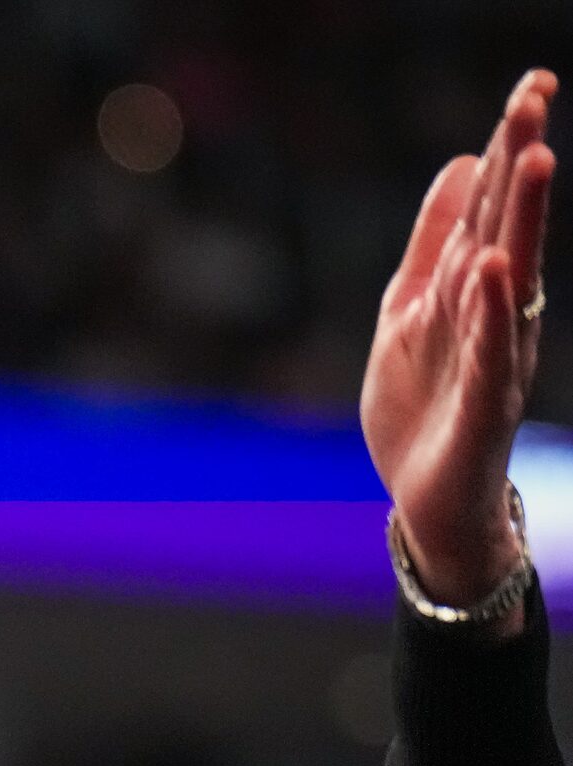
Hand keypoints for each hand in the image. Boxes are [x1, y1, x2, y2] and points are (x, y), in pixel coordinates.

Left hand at [362, 69, 555, 609]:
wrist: (427, 501)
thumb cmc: (424, 404)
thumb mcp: (411, 309)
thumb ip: (433, 241)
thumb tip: (462, 163)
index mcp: (473, 288)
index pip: (495, 207)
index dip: (509, 148)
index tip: (532, 84)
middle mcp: (496, 312)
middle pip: (510, 226)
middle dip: (522, 163)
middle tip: (536, 97)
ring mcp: (494, 355)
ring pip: (510, 277)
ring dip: (522, 220)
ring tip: (534, 161)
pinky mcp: (483, 402)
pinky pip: (489, 348)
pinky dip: (490, 309)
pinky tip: (494, 269)